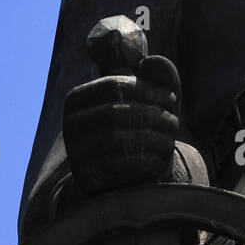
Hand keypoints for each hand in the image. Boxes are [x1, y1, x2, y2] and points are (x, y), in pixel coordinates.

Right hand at [62, 55, 180, 195]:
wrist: (119, 181)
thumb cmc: (137, 131)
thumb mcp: (149, 102)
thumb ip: (157, 77)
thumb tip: (151, 62)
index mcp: (76, 99)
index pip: (112, 85)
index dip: (147, 89)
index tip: (171, 97)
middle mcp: (69, 124)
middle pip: (116, 112)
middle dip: (152, 116)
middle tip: (174, 122)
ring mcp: (76, 152)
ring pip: (119, 139)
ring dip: (152, 139)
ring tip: (169, 140)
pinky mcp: (88, 178)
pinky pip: (121, 166)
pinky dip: (146, 161)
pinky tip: (159, 160)